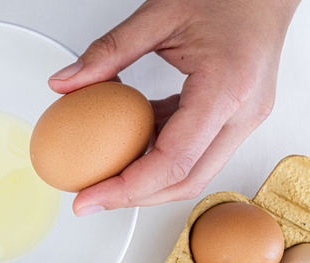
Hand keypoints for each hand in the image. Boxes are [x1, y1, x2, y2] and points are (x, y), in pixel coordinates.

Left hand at [49, 0, 299, 214]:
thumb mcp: (159, 15)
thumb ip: (108, 51)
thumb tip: (64, 84)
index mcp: (227, 89)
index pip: (173, 161)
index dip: (126, 189)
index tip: (89, 198)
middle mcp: (243, 113)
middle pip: (186, 180)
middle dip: (135, 197)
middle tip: (91, 196)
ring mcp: (245, 119)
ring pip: (194, 172)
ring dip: (149, 180)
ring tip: (106, 174)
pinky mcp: (238, 118)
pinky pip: (198, 151)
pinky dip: (162, 154)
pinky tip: (132, 142)